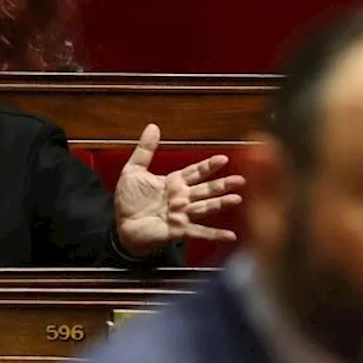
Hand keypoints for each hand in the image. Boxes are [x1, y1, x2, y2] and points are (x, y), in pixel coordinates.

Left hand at [113, 124, 244, 256]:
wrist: (121, 226)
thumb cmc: (129, 201)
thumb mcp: (134, 171)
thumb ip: (145, 150)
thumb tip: (152, 126)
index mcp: (174, 183)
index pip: (195, 172)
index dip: (209, 166)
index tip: (224, 158)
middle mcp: (182, 199)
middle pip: (206, 189)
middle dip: (222, 184)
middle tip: (240, 180)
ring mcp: (182, 215)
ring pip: (205, 207)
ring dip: (221, 203)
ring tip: (237, 199)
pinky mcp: (179, 231)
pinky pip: (199, 232)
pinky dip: (215, 234)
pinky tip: (230, 236)